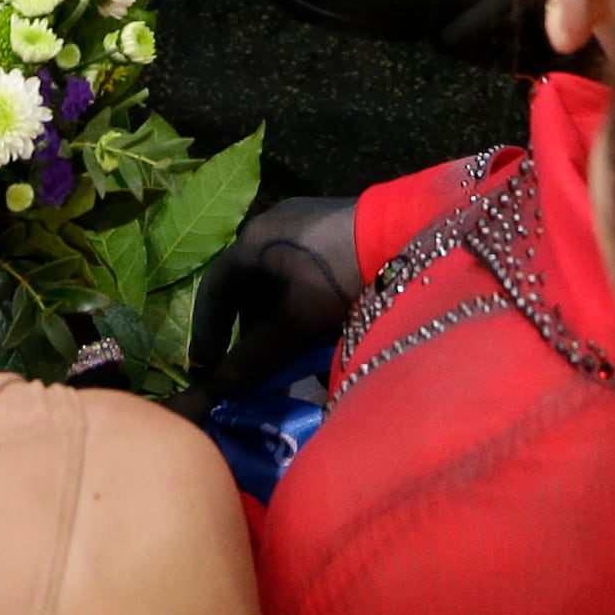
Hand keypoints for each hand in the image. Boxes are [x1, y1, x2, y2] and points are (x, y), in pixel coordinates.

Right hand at [195, 197, 360, 395]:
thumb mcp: (295, 321)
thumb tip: (213, 391)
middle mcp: (272, 225)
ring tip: (289, 355)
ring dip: (276, 321)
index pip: (214, 288)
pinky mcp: (334, 230)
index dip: (208, 331)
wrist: (405, 235)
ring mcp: (305, 224)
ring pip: (276, 282)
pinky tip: (319, 330)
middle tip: (252, 367)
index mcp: (252, 239)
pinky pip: (302, 273)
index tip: (208, 368)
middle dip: (247, 331)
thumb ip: (254, 357)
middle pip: (246, 287)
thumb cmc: (337, 276)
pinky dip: (300, 305)